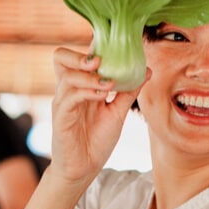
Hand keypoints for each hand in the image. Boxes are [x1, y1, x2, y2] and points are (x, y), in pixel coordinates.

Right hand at [49, 47, 148, 185]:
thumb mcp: (118, 112)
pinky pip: (69, 98)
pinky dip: (87, 92)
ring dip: (90, 76)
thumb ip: (129, 91)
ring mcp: (63, 103)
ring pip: (67, 76)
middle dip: (80, 54)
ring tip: (109, 83)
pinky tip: (103, 96)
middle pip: (60, 57)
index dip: (93, 45)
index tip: (113, 40)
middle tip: (100, 60)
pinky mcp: (61, 118)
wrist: (84, 168)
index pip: (80, 56)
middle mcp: (68, 90)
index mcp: (81, 85)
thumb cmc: (97, 139)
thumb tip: (148, 70)